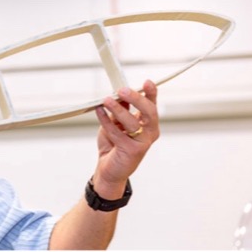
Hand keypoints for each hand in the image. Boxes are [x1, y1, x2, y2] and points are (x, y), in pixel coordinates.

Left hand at [93, 80, 159, 195]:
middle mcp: (150, 133)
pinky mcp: (132, 151)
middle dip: (136, 99)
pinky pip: (117, 132)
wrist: (109, 169)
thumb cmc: (114, 145)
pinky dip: (106, 120)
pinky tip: (99, 111)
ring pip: (131, 122)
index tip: (147, 82)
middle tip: (122, 90)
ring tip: (106, 100)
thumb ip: (120, 111)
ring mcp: (142, 142)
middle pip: (148, 112)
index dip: (151, 93)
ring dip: (118, 109)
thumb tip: (119, 95)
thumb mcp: (116, 123)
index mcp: (148, 124)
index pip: (152, 105)